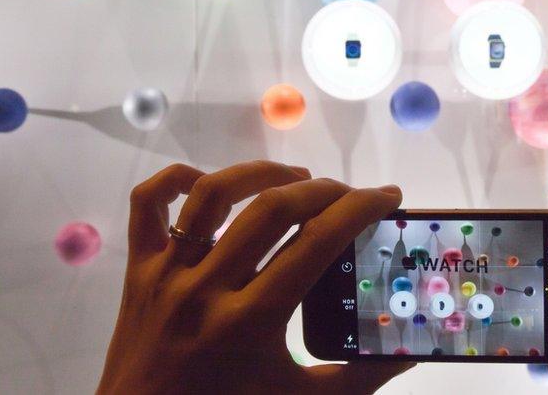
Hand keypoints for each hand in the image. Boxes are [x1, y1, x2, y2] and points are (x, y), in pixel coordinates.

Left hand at [98, 161, 411, 394]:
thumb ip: (358, 377)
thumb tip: (410, 351)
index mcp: (251, 320)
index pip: (317, 243)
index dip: (360, 209)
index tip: (387, 196)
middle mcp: (207, 287)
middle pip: (272, 209)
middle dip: (323, 189)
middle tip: (350, 194)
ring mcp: (167, 273)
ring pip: (213, 195)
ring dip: (263, 173)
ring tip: (296, 177)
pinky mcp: (137, 269)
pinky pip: (148, 205)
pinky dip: (176, 179)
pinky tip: (210, 182)